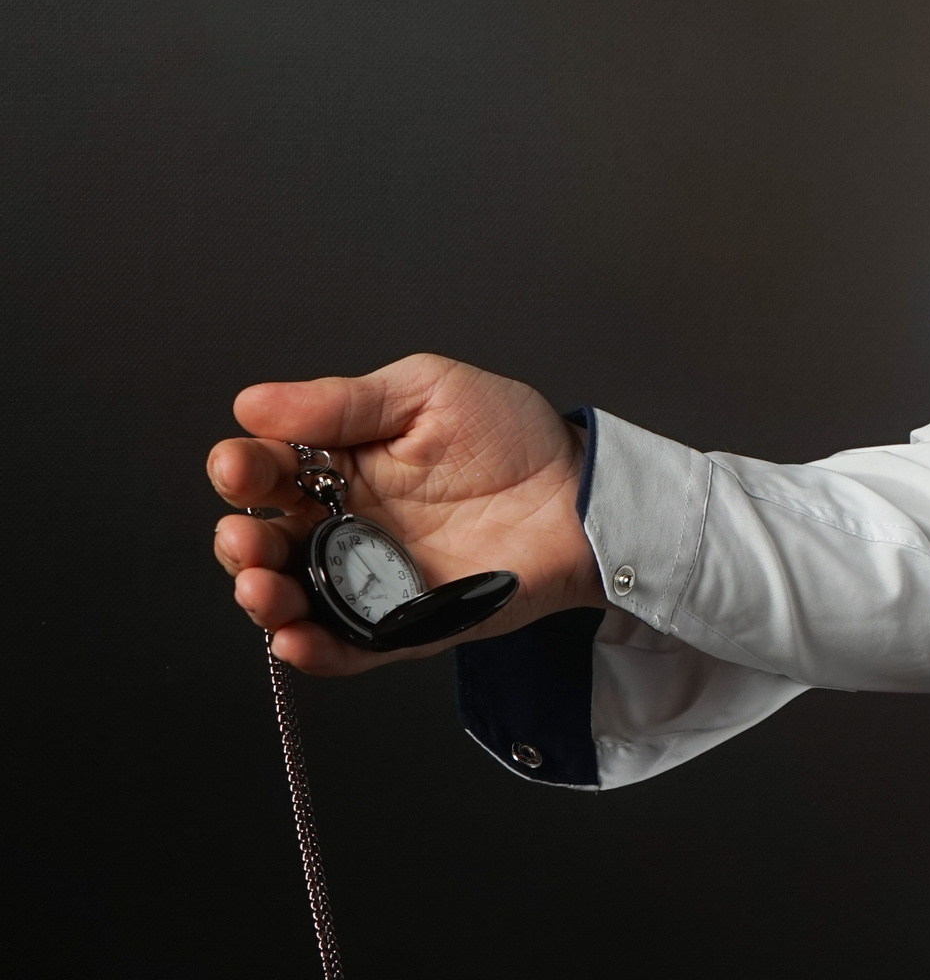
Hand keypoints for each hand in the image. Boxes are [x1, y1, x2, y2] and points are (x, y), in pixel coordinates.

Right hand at [209, 353, 605, 675]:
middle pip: (271, 540)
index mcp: (343, 464)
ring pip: (296, 599)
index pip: (273, 470)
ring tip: (259, 584)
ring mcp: (374, 578)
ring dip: (264, 598)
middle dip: (243, 541)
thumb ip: (344, 403)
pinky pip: (349, 646)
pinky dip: (316, 650)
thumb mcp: (426, 392)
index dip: (245, 469)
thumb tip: (253, 402)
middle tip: (243, 535)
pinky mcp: (407, 624)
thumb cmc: (509, 433)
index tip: (237, 465)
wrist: (579, 491)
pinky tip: (294, 637)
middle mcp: (348, 524)